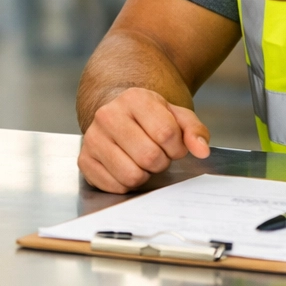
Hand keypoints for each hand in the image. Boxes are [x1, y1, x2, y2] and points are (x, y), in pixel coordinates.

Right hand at [78, 87, 210, 192]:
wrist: (117, 115)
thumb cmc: (150, 118)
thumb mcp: (176, 117)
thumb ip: (194, 131)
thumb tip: (201, 150)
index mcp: (134, 99)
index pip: (166, 134)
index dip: (177, 148)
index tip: (173, 145)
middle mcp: (108, 115)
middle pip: (149, 157)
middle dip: (161, 162)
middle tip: (157, 154)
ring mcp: (92, 138)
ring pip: (131, 175)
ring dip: (144, 174)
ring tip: (141, 160)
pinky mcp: (84, 160)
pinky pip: (114, 186)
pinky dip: (126, 184)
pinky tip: (126, 166)